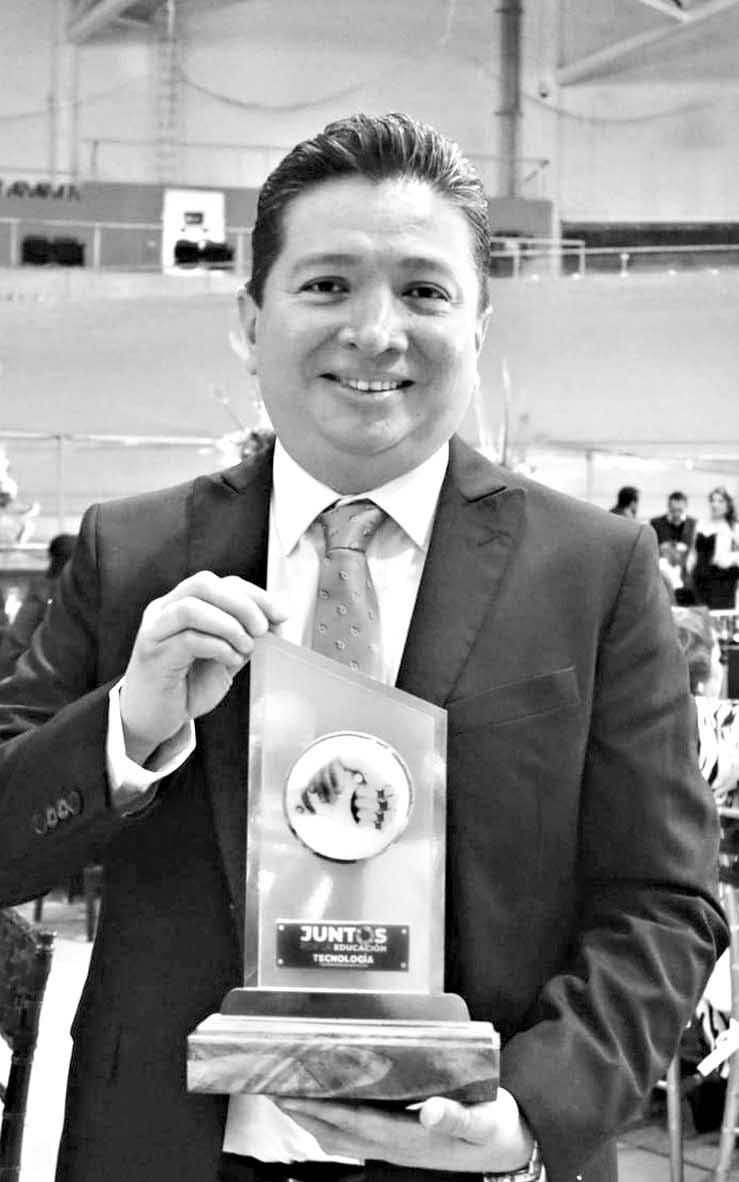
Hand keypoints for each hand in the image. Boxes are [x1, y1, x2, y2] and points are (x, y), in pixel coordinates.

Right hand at [119, 571, 287, 763]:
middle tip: (263, 628)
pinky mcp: (153, 655)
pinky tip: (230, 659)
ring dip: (228, 624)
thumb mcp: (225, 655)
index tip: (280, 613)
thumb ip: (246, 634)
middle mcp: (163, 610)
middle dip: (242, 603)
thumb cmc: (186, 687)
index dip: (254, 593)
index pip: (220, 582)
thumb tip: (279, 614)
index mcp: (181, 604)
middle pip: (204, 584)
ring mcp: (155, 630)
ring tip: (246, 646)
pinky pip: (187, 639)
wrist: (152, 720)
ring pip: (191, 607)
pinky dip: (218, 646)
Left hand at [275, 1088, 533, 1172]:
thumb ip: (456, 1118)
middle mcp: (397, 1146)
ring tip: (286, 1097)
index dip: (327, 1109)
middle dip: (306, 1113)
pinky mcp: (401, 1140)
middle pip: (340, 1133)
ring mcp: (396, 1146)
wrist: (513, 1146)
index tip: (298, 1094)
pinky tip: (323, 1107)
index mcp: (413, 1139)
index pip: (359, 1123)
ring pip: (343, 1137)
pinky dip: (332, 1120)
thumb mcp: (485, 1121)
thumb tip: (428, 1112)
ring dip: (312, 1119)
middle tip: (274, 1089)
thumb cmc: (498, 1128)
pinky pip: (356, 1134)